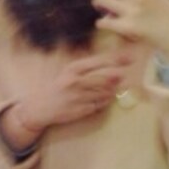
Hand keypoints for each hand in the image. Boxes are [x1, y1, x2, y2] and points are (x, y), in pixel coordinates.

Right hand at [16, 51, 132, 130]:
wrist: (41, 106)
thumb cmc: (59, 86)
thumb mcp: (69, 71)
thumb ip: (88, 67)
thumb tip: (112, 64)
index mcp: (72, 69)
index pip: (98, 62)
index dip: (115, 59)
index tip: (128, 58)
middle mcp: (75, 82)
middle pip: (104, 78)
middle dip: (117, 77)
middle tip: (125, 75)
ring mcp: (78, 97)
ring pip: (104, 93)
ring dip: (111, 91)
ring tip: (113, 88)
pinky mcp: (80, 110)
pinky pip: (99, 105)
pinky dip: (104, 102)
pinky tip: (102, 100)